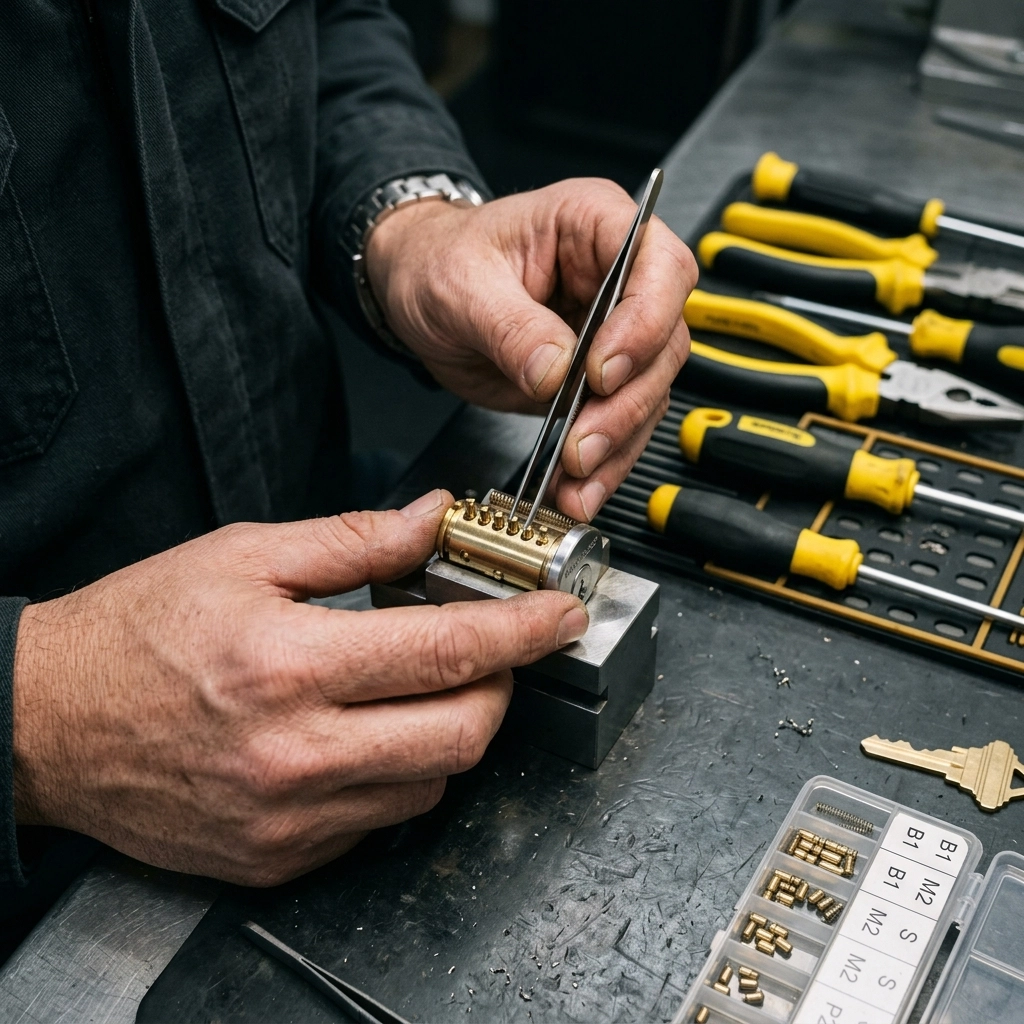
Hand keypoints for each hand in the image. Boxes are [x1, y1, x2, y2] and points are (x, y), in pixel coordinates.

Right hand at [12, 490, 587, 885]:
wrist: (49, 723)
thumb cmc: (135, 632)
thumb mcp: (244, 555)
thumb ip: (355, 540)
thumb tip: (433, 520)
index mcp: (288, 666)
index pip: (446, 653)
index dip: (522, 633)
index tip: (560, 617)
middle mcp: (294, 755)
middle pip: (461, 736)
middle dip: (500, 689)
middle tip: (490, 652)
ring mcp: (289, 819)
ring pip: (431, 786)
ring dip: (450, 731)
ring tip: (416, 687)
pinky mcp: (278, 857)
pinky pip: (380, 821)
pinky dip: (398, 774)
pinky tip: (367, 735)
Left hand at [366, 178, 696, 520]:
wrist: (414, 291)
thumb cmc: (437, 260)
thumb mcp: (460, 284)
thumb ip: (511, 327)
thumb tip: (554, 371)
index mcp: (595, 224)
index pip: (659, 267)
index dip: (643, 323)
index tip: (601, 371)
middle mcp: (616, 278)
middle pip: (663, 343)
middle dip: (626, 403)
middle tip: (582, 444)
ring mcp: (611, 333)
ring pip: (647, 394)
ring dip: (617, 445)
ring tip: (578, 480)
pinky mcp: (595, 381)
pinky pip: (617, 424)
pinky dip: (602, 463)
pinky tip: (578, 487)